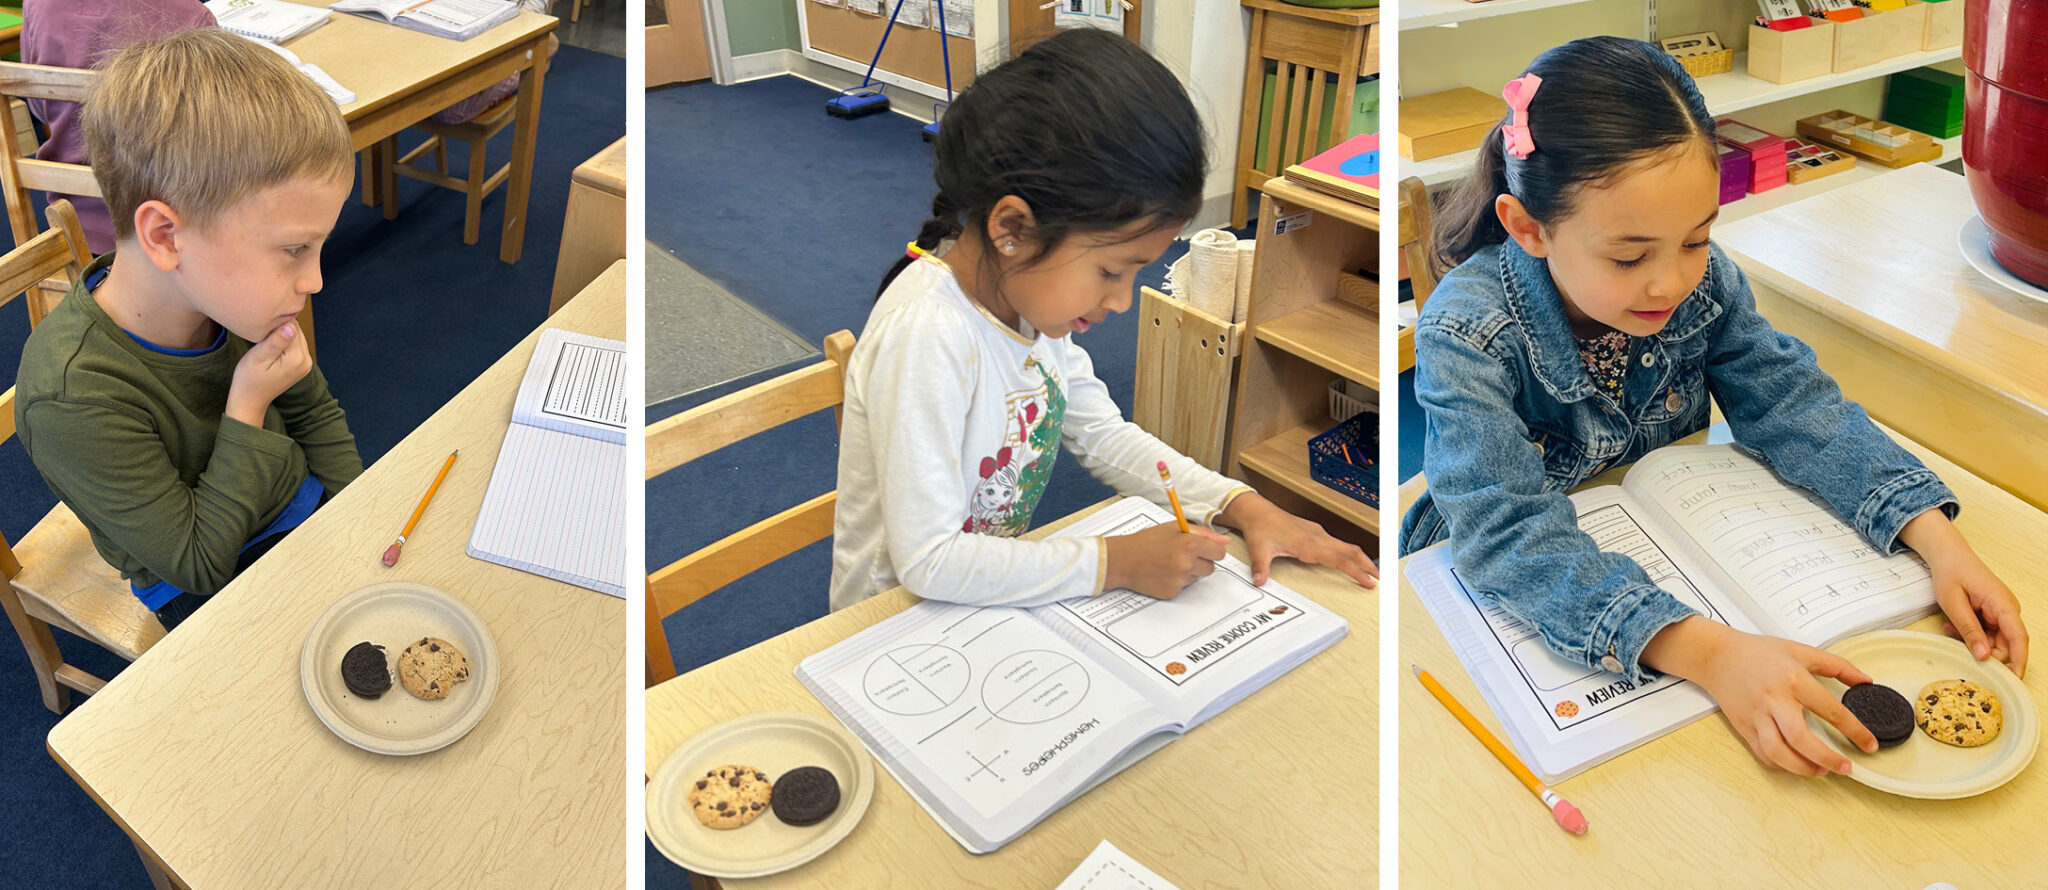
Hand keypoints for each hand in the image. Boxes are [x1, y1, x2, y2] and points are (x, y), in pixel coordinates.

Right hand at [226, 322, 310, 426]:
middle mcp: (307, 361)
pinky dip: (283, 342)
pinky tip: (271, 349)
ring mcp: (306, 364)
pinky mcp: (301, 365)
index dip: (275, 324)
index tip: (261, 333)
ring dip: (281, 335)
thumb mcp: (259, 357)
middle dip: (279, 329)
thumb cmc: (249, 379)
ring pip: (296, 336)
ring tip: (265, 345)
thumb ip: (276, 341)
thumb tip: (291, 325)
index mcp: (298, 358)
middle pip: (297, 330)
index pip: (292, 326)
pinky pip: (295, 345)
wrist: (250, 400)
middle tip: (261, 339)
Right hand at [1104, 522, 1228, 599]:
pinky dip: (1177, 581)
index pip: (1219, 552)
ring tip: (1169, 563)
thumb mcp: (1173, 528)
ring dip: (1189, 571)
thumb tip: (1224, 540)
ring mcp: (1180, 580)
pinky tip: (1163, 573)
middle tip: (1182, 555)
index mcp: (1189, 544)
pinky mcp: (1172, 592)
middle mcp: (1187, 564)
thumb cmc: (1145, 541)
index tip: (1204, 549)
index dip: (1212, 549)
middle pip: (1211, 568)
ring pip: (1197, 577)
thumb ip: (1202, 533)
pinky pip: (1184, 587)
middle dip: (1201, 561)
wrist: (1121, 560)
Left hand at [1217, 493, 1377, 587]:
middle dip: (1367, 565)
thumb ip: (1261, 567)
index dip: (1357, 571)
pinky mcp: (1314, 532)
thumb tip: (1259, 581)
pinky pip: (1337, 543)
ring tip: (1370, 572)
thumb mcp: (1259, 549)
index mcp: (1308, 544)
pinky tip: (1349, 559)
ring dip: (1360, 559)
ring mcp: (1317, 534)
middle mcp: (1317, 538)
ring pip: (1346, 546)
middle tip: (1379, 579)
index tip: (1369, 581)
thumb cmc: (1261, 527)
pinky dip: (1348, 553)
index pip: (1340, 559)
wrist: (1258, 511)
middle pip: (1350, 551)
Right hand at [1643, 615, 1876, 775]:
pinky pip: (1763, 753)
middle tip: (1846, 767)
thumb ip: (1837, 666)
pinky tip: (1795, 765)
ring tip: (1820, 771)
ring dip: (1802, 768)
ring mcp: (1757, 716)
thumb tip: (1865, 681)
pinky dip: (1781, 764)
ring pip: (1778, 752)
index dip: (1854, 730)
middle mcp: (1774, 700)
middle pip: (1801, 738)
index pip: (1830, 710)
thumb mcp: (1801, 651)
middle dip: (1827, 758)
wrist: (1717, 656)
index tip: (1869, 745)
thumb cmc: (1757, 652)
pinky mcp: (1744, 727)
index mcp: (1793, 680)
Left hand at [1901, 509, 2028, 677]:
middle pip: (2005, 644)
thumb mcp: (1953, 603)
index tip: (2013, 679)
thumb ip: (1969, 630)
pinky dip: (1970, 634)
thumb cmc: (1951, 573)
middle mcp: (2007, 610)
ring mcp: (2001, 612)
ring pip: (1993, 640)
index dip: (2018, 660)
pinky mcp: (1992, 614)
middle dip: (1983, 650)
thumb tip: (1983, 656)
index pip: (2019, 637)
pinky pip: (1986, 633)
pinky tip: (1953, 625)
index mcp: (2002, 605)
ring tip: (1950, 627)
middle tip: (1957, 642)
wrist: (1947, 554)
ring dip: (1972, 641)